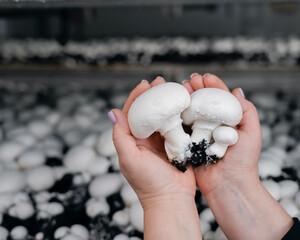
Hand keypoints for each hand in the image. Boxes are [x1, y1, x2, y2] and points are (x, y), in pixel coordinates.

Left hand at [111, 77, 196, 206]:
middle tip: (161, 82)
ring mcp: (164, 141)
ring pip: (165, 116)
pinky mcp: (179, 145)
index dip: (136, 97)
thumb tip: (112, 112)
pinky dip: (182, 114)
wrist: (172, 200)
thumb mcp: (128, 159)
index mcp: (133, 140)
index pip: (132, 113)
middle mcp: (148, 139)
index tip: (144, 84)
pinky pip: (179, 126)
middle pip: (149, 111)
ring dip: (168, 102)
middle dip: (154, 95)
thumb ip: (120, 136)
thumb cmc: (148, 182)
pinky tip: (186, 103)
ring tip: (175, 88)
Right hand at [182, 74, 292, 239]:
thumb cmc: (244, 160)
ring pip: (191, 112)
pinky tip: (173, 107)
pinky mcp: (188, 144)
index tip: (206, 77)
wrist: (229, 185)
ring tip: (181, 89)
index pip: (220, 98)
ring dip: (185, 99)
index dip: (213, 86)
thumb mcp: (252, 132)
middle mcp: (212, 126)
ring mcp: (199, 134)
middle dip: (196, 89)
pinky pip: (181, 128)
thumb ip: (247, 111)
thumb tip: (237, 90)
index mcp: (228, 121)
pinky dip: (177, 116)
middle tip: (190, 80)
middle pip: (203, 102)